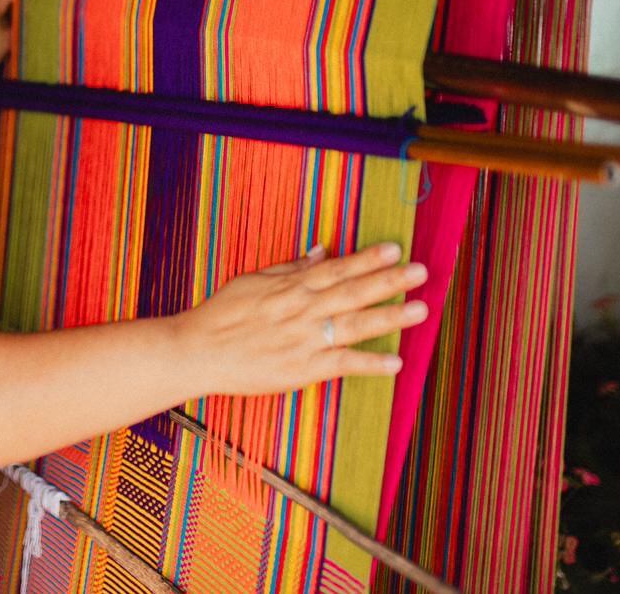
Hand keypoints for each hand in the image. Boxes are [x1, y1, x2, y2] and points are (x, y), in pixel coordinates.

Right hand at [175, 242, 427, 396]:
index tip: (396, 250)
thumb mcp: (254, 281)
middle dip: (389, 281)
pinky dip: (369, 364)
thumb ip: (291, 267)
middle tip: (421, 272)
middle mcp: (302, 310)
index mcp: (291, 287)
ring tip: (419, 309)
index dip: (368, 259)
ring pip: (353, 324)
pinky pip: (342, 365)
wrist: (198, 350)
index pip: (337, 269)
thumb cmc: (222, 314)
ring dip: (389, 316)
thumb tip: (322, 251)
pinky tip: (396, 362)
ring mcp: (304, 340)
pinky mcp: (302, 369)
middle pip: (353, 292)